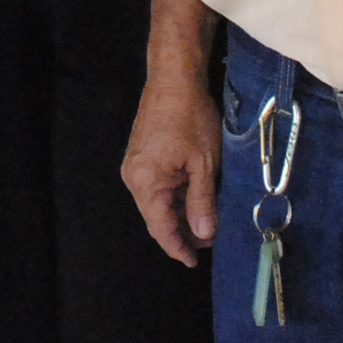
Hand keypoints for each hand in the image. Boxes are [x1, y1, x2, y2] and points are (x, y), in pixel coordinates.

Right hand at [120, 66, 220, 267]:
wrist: (174, 79)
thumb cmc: (191, 117)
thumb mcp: (203, 163)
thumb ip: (202, 202)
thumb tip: (203, 235)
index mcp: (145, 182)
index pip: (160, 227)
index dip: (178, 247)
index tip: (195, 262)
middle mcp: (133, 177)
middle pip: (156, 217)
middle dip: (182, 232)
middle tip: (209, 243)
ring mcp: (135, 166)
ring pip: (157, 202)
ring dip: (180, 214)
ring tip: (206, 224)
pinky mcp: (141, 156)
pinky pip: (157, 187)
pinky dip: (174, 197)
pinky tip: (194, 201)